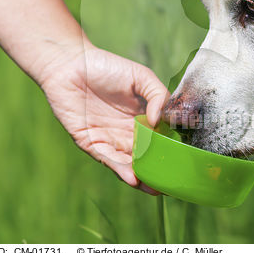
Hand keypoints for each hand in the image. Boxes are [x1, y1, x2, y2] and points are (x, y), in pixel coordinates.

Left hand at [39, 42, 168, 192]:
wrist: (69, 64)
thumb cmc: (106, 67)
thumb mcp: (141, 77)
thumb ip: (158, 96)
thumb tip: (162, 122)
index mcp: (142, 118)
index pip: (159, 139)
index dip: (170, 151)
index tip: (183, 162)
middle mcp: (127, 132)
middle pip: (146, 156)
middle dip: (158, 171)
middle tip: (172, 183)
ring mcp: (110, 139)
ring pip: (129, 163)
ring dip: (141, 177)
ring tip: (155, 188)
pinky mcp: (91, 143)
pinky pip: (108, 160)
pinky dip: (121, 170)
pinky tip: (134, 178)